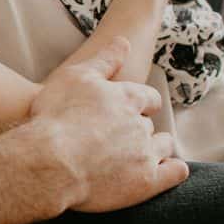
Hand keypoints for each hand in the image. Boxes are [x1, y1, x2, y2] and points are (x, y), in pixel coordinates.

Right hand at [29, 36, 188, 212]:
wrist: (49, 161)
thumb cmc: (55, 116)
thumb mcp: (75, 77)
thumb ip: (104, 59)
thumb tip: (124, 41)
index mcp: (127, 97)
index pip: (148, 97)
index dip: (142, 102)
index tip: (135, 107)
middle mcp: (141, 124)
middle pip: (150, 124)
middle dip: (140, 128)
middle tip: (122, 136)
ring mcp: (146, 153)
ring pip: (163, 146)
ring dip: (156, 147)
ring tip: (137, 155)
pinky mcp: (146, 181)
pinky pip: (174, 173)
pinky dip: (172, 170)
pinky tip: (163, 171)